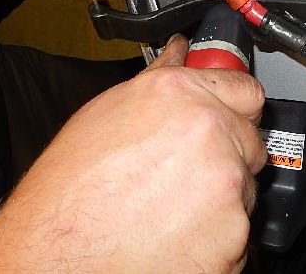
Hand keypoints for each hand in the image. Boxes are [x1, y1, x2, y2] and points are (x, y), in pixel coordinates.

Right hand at [0, 34, 266, 272]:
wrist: (54, 260)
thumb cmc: (69, 194)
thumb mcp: (106, 114)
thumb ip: (158, 78)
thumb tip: (180, 51)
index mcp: (179, 95)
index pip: (245, 90)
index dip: (233, 106)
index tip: (225, 117)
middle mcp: (210, 133)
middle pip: (250, 140)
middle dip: (227, 153)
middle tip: (183, 172)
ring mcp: (227, 185)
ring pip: (246, 186)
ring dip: (221, 195)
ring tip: (170, 205)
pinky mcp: (235, 235)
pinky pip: (240, 229)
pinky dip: (218, 234)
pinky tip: (177, 232)